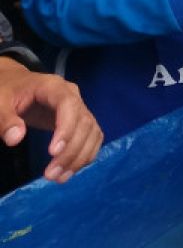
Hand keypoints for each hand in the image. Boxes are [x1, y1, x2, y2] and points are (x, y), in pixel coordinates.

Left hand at [0, 58, 102, 182]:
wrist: (16, 86)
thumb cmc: (7, 93)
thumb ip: (5, 120)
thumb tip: (16, 139)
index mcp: (54, 87)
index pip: (69, 105)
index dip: (66, 129)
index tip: (53, 153)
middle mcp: (73, 96)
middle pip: (84, 122)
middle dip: (71, 151)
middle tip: (51, 175)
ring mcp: (79, 108)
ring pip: (91, 132)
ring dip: (80, 157)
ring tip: (59, 178)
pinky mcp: (80, 121)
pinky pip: (92, 137)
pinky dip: (85, 155)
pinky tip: (70, 170)